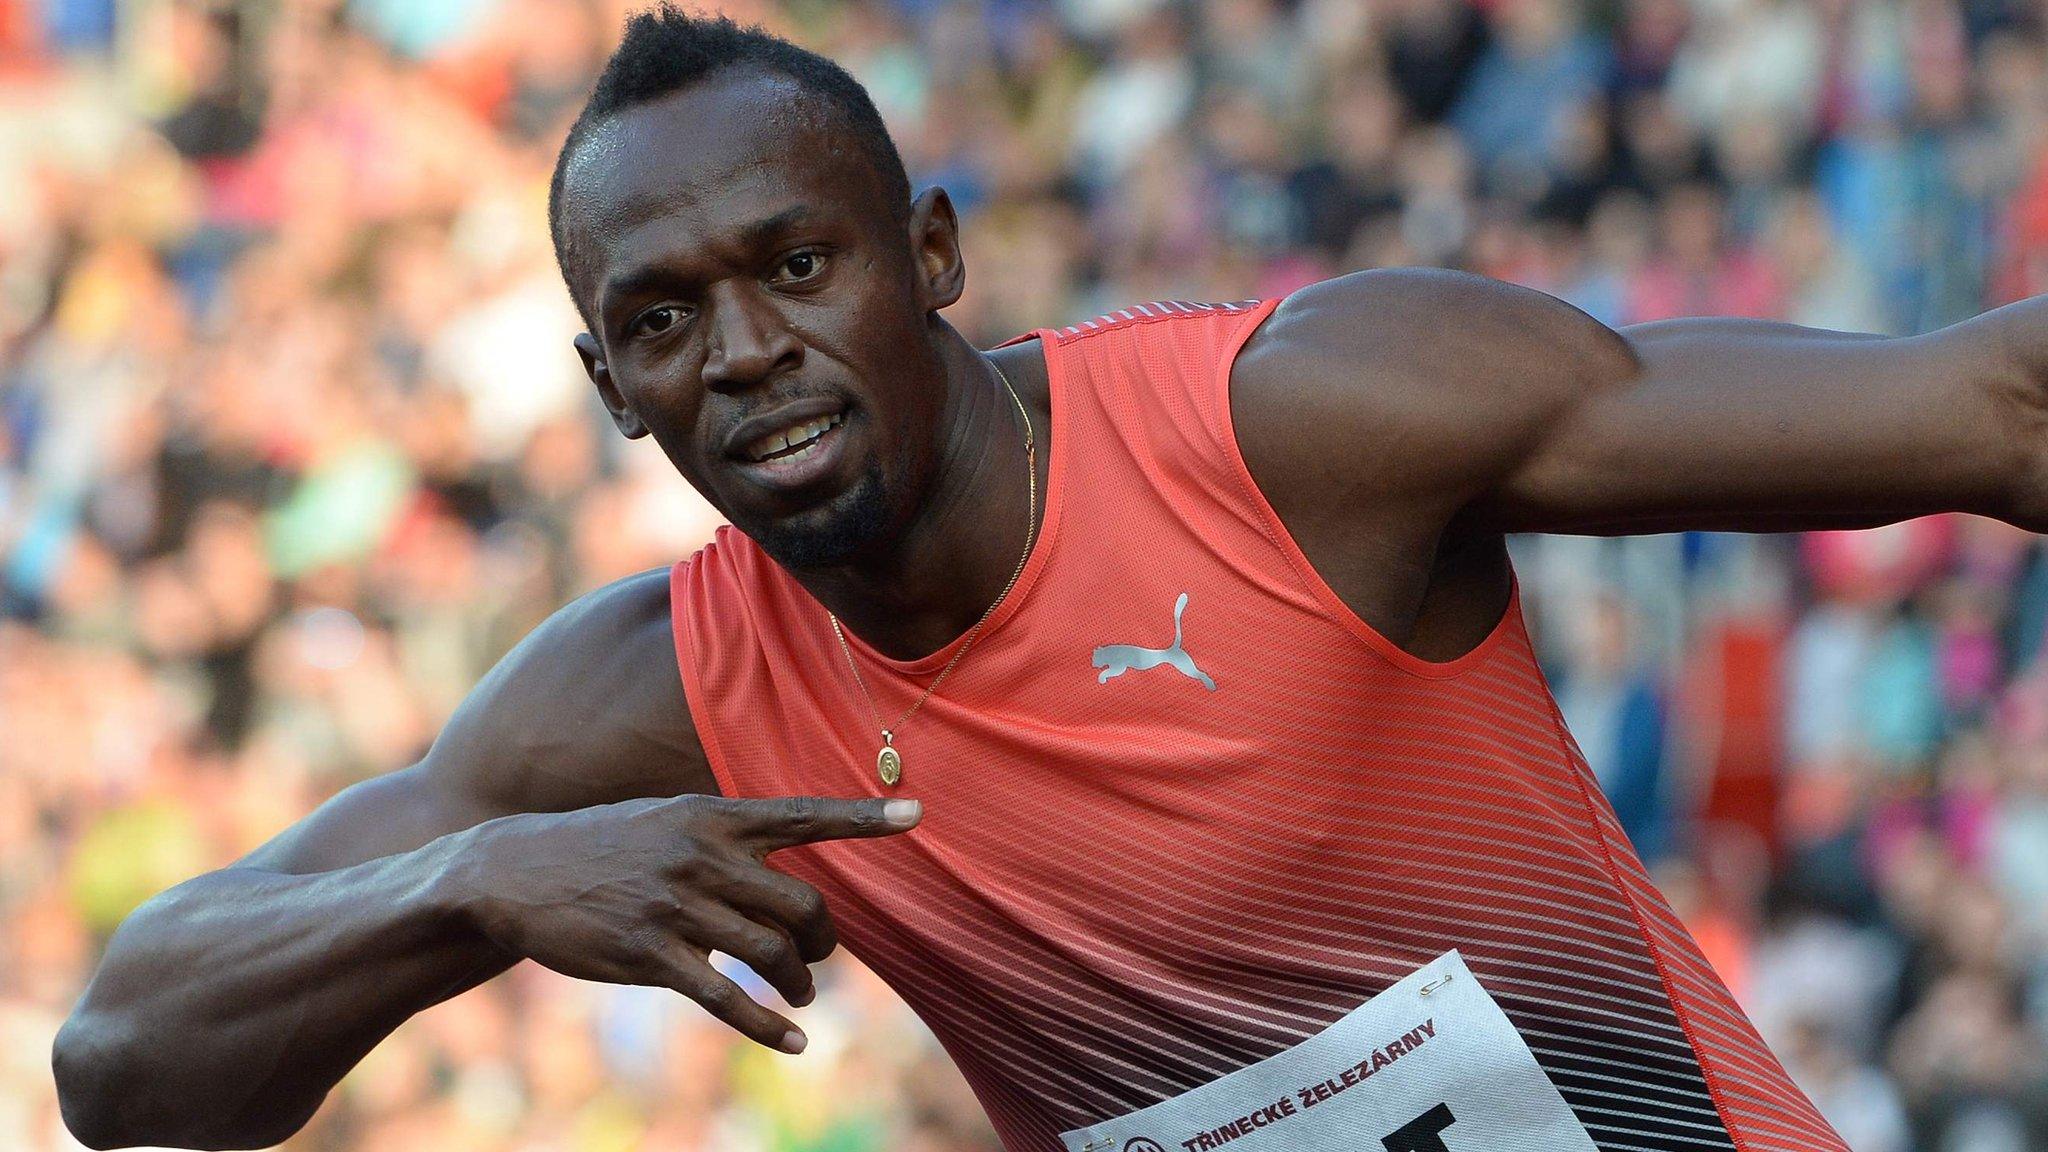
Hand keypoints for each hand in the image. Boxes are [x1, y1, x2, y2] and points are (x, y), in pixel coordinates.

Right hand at [449, 793, 919, 1051]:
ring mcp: (675, 907)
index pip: (803, 814)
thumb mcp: (667, 820)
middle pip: (803, 904)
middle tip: (819, 956)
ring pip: (771, 954)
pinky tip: (794, 1042)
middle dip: (824, 940)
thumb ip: (728, 840)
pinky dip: (768, 1025)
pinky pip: (727, 998)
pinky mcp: (650, 956)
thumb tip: (787, 872)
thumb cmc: (605, 846)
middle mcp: (701, 856)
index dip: (863, 816)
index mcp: (712, 816)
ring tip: (801, 995)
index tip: (917, 814)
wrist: (515, 872)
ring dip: (800, 984)